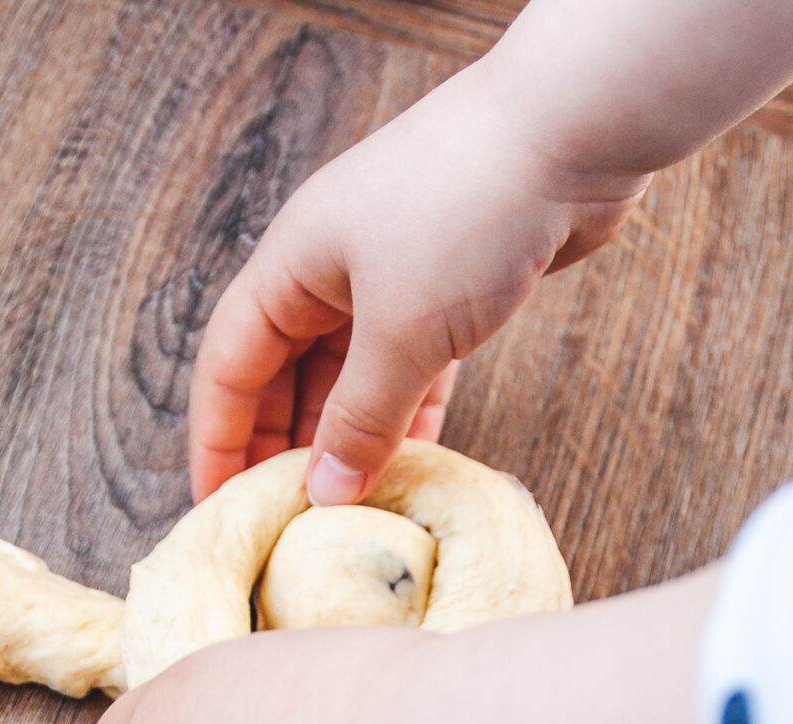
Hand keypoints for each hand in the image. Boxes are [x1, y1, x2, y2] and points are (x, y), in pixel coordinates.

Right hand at [188, 51, 646, 505]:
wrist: (575, 131)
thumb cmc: (468, 212)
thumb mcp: (400, 332)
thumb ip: (358, 421)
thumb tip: (324, 494)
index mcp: (292, 265)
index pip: (228, 366)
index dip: (217, 439)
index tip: (218, 506)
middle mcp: (331, 271)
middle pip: (285, 377)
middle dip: (283, 448)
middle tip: (283, 523)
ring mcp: (393, 280)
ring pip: (351, 379)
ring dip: (347, 441)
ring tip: (344, 511)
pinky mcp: (452, 294)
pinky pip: (412, 373)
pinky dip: (407, 418)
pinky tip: (408, 468)